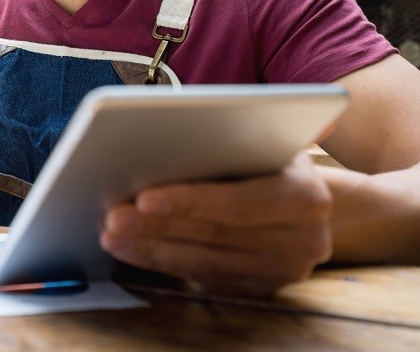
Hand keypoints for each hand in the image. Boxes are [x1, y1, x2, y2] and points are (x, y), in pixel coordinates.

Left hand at [100, 153, 332, 297]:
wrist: (308, 203)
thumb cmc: (273, 158)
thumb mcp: (267, 140)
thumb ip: (235, 138)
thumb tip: (173, 131)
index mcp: (308, 197)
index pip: (240, 203)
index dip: (190, 201)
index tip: (144, 198)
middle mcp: (304, 241)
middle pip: (216, 235)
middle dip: (158, 227)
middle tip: (113, 216)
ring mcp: (283, 271)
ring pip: (205, 262)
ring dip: (152, 249)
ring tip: (111, 233)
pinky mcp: (259, 288)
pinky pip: (203, 278)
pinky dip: (162, 262)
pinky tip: (131, 249)